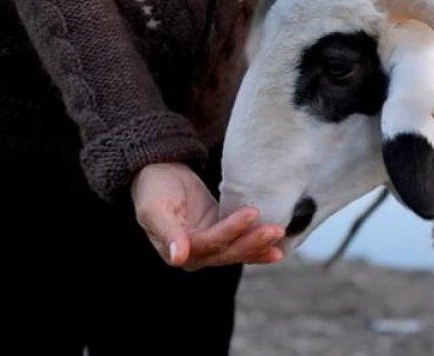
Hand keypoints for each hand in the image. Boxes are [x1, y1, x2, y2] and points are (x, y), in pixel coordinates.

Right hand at [132, 163, 284, 270]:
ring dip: (258, 245)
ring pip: (237, 250)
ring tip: (279, 235)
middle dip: (252, 242)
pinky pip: (240, 243)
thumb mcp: (155, 208)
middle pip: (227, 252)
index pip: (210, 243)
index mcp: (177, 251)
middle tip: (276, 229)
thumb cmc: (153, 189)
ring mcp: (210, 247)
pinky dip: (257, 245)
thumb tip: (177, 258)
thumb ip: (168, 232)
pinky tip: (278, 246)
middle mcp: (195, 255)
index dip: (231, 230)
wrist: (159, 175)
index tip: (251, 212)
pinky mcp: (221, 235)